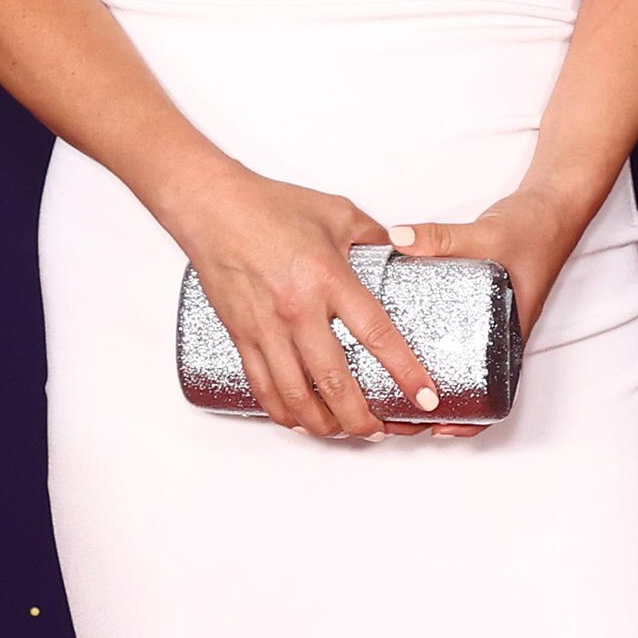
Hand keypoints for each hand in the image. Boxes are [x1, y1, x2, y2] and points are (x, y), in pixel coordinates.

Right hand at [162, 170, 443, 443]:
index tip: (425, 395)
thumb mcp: (336, 212)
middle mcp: (297, 310)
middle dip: (361, 418)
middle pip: (334, 382)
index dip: (405, 371)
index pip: (377, 334)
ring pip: (296, 396)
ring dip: (323, 424)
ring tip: (344, 432)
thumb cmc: (268, 206)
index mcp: (328, 279)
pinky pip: (263, 387)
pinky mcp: (241, 335)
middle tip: (379, 429)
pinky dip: (283, 412)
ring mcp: (266, 328)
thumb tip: (402, 249)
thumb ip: (373, 236)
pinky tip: (299, 421)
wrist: (211, 207)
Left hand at [380, 183, 590, 436]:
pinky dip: (427, 348)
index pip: (494, 393)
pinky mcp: (472, 305)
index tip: (437, 430)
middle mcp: (497, 335)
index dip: (469, 421)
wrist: (550, 208)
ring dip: (428, 383)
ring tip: (390, 394)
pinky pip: (450, 338)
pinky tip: (396, 345)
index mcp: (509, 333)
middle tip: (397, 416)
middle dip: (435, 411)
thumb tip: (398, 240)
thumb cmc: (535, 229)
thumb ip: (441, 238)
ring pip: (458, 367)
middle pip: (469, 389)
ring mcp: (484, 322)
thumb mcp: (487, 234)